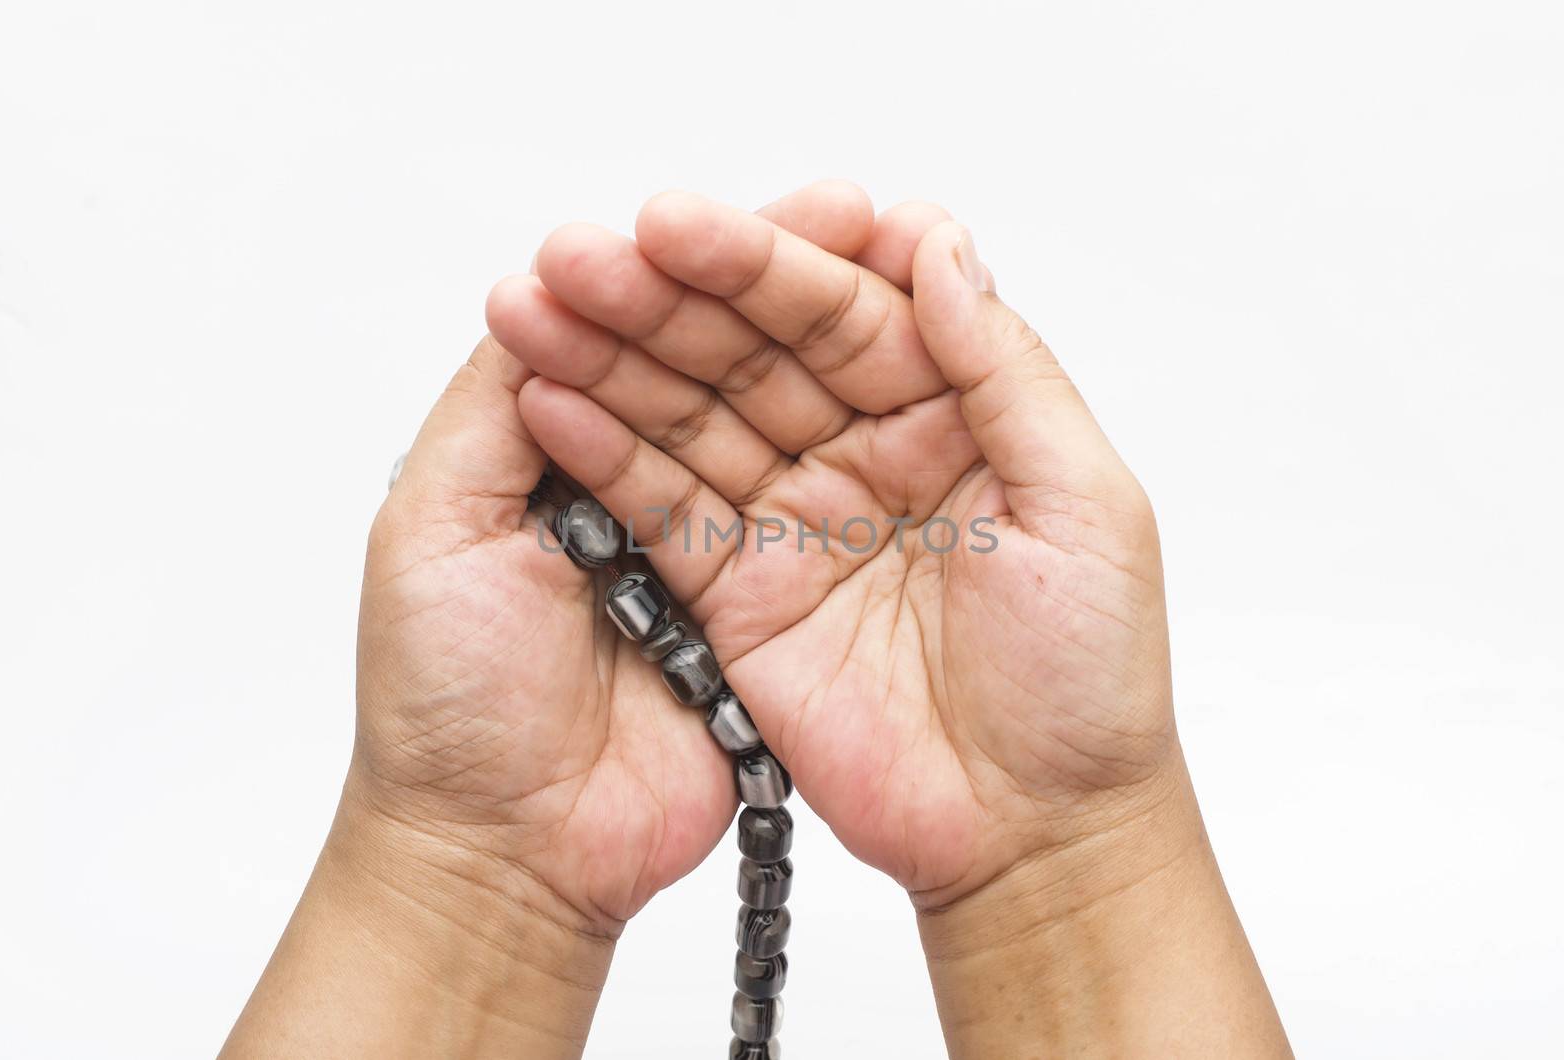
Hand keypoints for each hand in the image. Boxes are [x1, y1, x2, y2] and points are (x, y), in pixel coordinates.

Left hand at [225, 181, 892, 1058]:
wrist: (510, 853)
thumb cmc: (447, 701)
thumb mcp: (435, 522)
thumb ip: (492, 404)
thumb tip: (549, 286)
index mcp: (546, 449)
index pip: (626, 324)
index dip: (683, 267)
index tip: (749, 216)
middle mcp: (633, 483)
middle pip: (710, 358)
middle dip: (768, 283)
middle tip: (838, 218)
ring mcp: (704, 544)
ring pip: (765, 421)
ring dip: (814, 345)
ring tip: (872, 269)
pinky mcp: (760, 607)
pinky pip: (796, 514)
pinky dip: (837, 447)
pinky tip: (879, 383)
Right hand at [489, 191, 1172, 907]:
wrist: (1031, 833)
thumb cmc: (1088, 682)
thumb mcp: (1084, 509)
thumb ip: (1006, 371)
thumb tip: (936, 242)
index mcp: (954, 414)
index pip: (849, 311)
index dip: (767, 265)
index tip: (686, 226)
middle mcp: (866, 450)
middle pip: (754, 351)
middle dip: (668, 299)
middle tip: (584, 256)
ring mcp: (796, 517)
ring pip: (695, 418)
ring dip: (614, 359)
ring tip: (537, 308)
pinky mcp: (739, 590)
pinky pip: (665, 510)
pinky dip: (606, 457)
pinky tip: (550, 402)